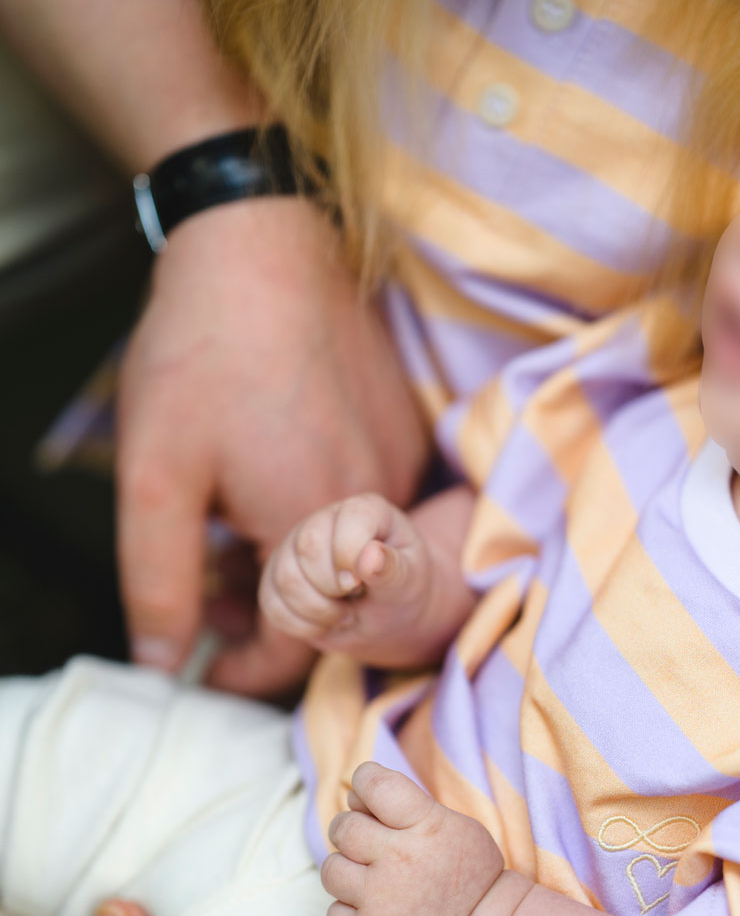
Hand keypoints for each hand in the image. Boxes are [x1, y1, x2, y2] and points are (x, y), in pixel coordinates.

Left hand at [117, 197, 428, 695]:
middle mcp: (376, 510)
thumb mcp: (156, 476)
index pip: (295, 646)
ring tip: (230, 526)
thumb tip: (163, 662)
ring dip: (286, 566)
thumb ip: (160, 582)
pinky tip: (274, 479)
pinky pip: (369, 513)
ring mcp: (401, 469)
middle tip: (202, 586)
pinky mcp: (409, 435)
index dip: (243, 672)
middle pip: (322, 608)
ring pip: (345, 561)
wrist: (260, 243)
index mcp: (316, 530)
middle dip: (257, 616)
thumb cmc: (205, 350)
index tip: (204, 667)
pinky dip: (319, 520)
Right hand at [260, 494, 434, 665]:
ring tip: (344, 614)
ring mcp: (295, 548)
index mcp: (365, 511)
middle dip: (333, 587)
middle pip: (308, 547)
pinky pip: (272, 604)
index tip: (363, 583)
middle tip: (356, 600)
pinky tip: (324, 623)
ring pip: (285, 579)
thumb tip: (370, 556)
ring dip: (317, 611)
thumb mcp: (409, 583)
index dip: (351, 557)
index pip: (347, 521)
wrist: (388, 616)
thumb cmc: (402, 592)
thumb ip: (393, 570)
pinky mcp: (277, 578)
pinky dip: (301, 625)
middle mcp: (324, 521)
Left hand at [322, 763, 504, 915]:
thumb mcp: (456, 826)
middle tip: (372, 846)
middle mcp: (399, 860)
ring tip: (374, 883)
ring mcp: (380, 900)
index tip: (366, 792)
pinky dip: (350, 912)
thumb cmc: (470, 876)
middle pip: (344, 827)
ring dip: (348, 872)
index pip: (374, 784)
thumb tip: (354, 795)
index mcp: (426, 826)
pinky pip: (333, 912)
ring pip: (331, 869)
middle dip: (352, 831)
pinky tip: (376, 912)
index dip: (364, 782)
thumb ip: (408, 806)